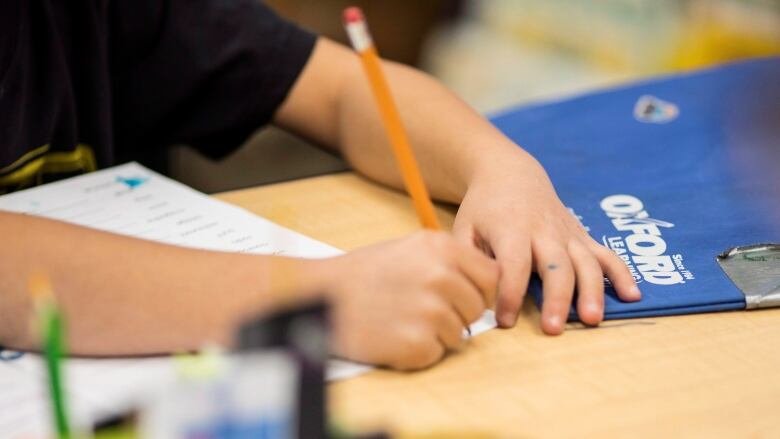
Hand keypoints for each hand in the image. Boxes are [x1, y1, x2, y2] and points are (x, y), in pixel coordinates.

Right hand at [314, 231, 497, 369]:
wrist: (321, 296)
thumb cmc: (362, 275)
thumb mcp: (409, 249)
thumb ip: (448, 262)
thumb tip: (481, 284)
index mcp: (442, 249)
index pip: (491, 277)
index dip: (479, 290)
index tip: (462, 297)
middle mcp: (441, 277)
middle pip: (477, 308)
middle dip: (457, 314)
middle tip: (422, 311)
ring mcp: (430, 311)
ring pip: (459, 334)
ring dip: (435, 333)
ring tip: (401, 320)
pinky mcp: (417, 343)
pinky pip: (435, 353)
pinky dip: (417, 351)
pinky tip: (393, 335)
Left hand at [452, 151, 640, 334]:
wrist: (510, 175)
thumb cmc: (483, 208)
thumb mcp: (464, 227)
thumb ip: (469, 259)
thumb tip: (476, 293)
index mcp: (511, 228)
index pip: (513, 263)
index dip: (510, 293)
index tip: (504, 321)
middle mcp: (544, 230)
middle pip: (556, 265)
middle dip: (557, 298)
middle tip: (553, 330)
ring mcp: (568, 233)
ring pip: (585, 262)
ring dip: (592, 291)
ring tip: (592, 319)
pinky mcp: (582, 237)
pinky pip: (606, 255)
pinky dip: (622, 274)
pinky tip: (633, 296)